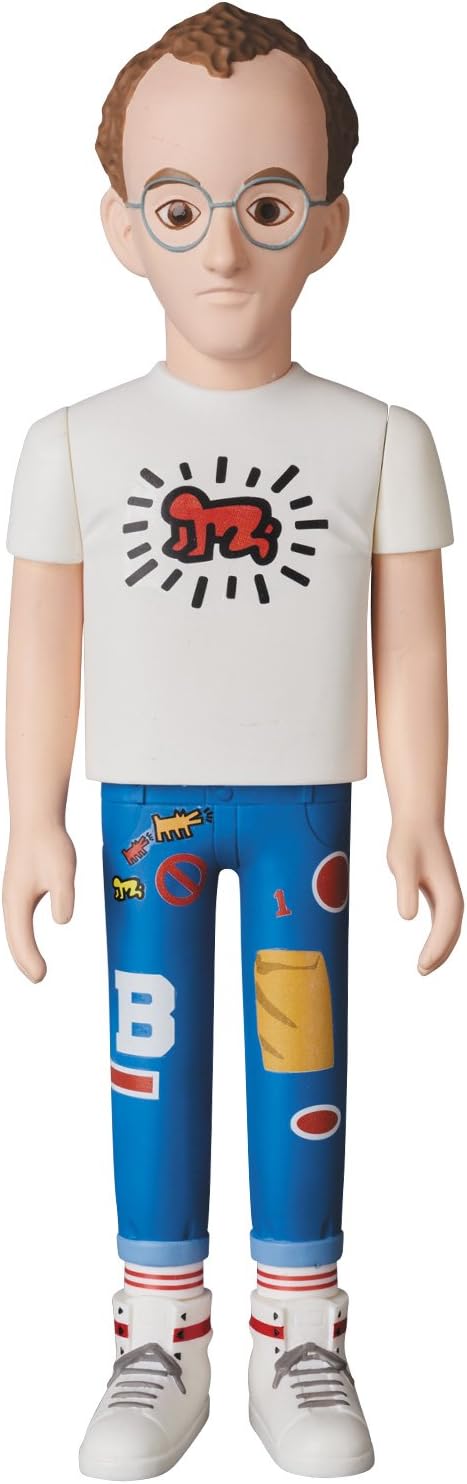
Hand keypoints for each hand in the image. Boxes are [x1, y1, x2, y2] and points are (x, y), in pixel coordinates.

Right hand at [2, 824, 76, 981]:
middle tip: (39, 979)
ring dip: (22, 951)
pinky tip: (29, 942)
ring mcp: (13, 896)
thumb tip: (63, 920)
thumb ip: (63, 895)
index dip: (29, 959)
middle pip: (14, 938)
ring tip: (34, 969)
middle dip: (24, 960)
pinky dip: (22, 938)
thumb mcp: (62, 871)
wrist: (37, 820)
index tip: (41, 977)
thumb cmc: (49, 843)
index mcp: (17, 900)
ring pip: (14, 931)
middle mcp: (11, 901)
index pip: (21, 938)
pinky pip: (18, 921)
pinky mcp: (20, 890)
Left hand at [386, 820, 463, 973]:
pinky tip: (429, 949)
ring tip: (424, 967)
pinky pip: (445, 923)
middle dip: (440, 955)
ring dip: (441, 950)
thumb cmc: (409, 842)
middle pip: (452, 934)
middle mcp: (454, 897)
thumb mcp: (402, 865)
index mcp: (449, 893)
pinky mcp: (442, 894)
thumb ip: (405, 890)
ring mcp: (450, 895)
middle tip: (421, 971)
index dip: (435, 950)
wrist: (418, 822)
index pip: (445, 929)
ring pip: (451, 931)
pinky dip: (440, 939)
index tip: (422, 965)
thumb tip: (408, 917)